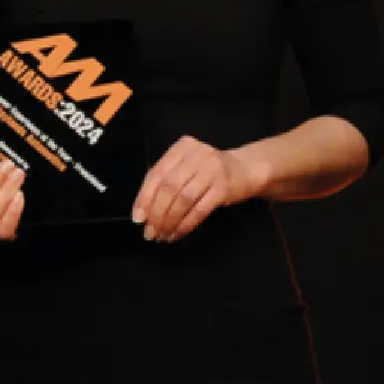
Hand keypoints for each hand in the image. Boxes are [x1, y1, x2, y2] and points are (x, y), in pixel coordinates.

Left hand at [132, 136, 253, 242]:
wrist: (245, 169)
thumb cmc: (208, 171)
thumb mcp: (186, 168)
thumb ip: (166, 182)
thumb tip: (143, 213)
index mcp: (182, 147)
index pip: (157, 173)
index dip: (144, 197)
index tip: (138, 218)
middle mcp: (197, 154)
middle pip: (169, 186)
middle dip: (156, 213)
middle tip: (150, 232)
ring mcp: (212, 170)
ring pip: (183, 199)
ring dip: (170, 221)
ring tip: (162, 236)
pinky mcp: (224, 188)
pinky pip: (199, 210)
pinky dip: (185, 225)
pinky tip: (177, 234)